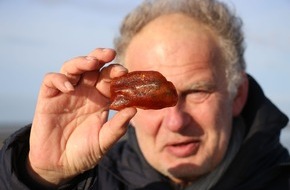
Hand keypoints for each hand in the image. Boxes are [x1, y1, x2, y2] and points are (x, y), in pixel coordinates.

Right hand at [28, 48, 136, 185]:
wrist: (60, 166)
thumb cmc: (84, 152)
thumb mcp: (104, 141)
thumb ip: (117, 127)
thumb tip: (134, 110)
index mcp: (100, 100)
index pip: (109, 79)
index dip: (116, 73)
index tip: (124, 72)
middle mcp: (85, 92)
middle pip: (93, 67)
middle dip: (101, 57)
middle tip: (110, 54)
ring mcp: (66, 93)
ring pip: (73, 67)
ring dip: (82, 61)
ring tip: (92, 62)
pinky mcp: (48, 98)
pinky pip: (52, 80)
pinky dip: (59, 79)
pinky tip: (69, 87)